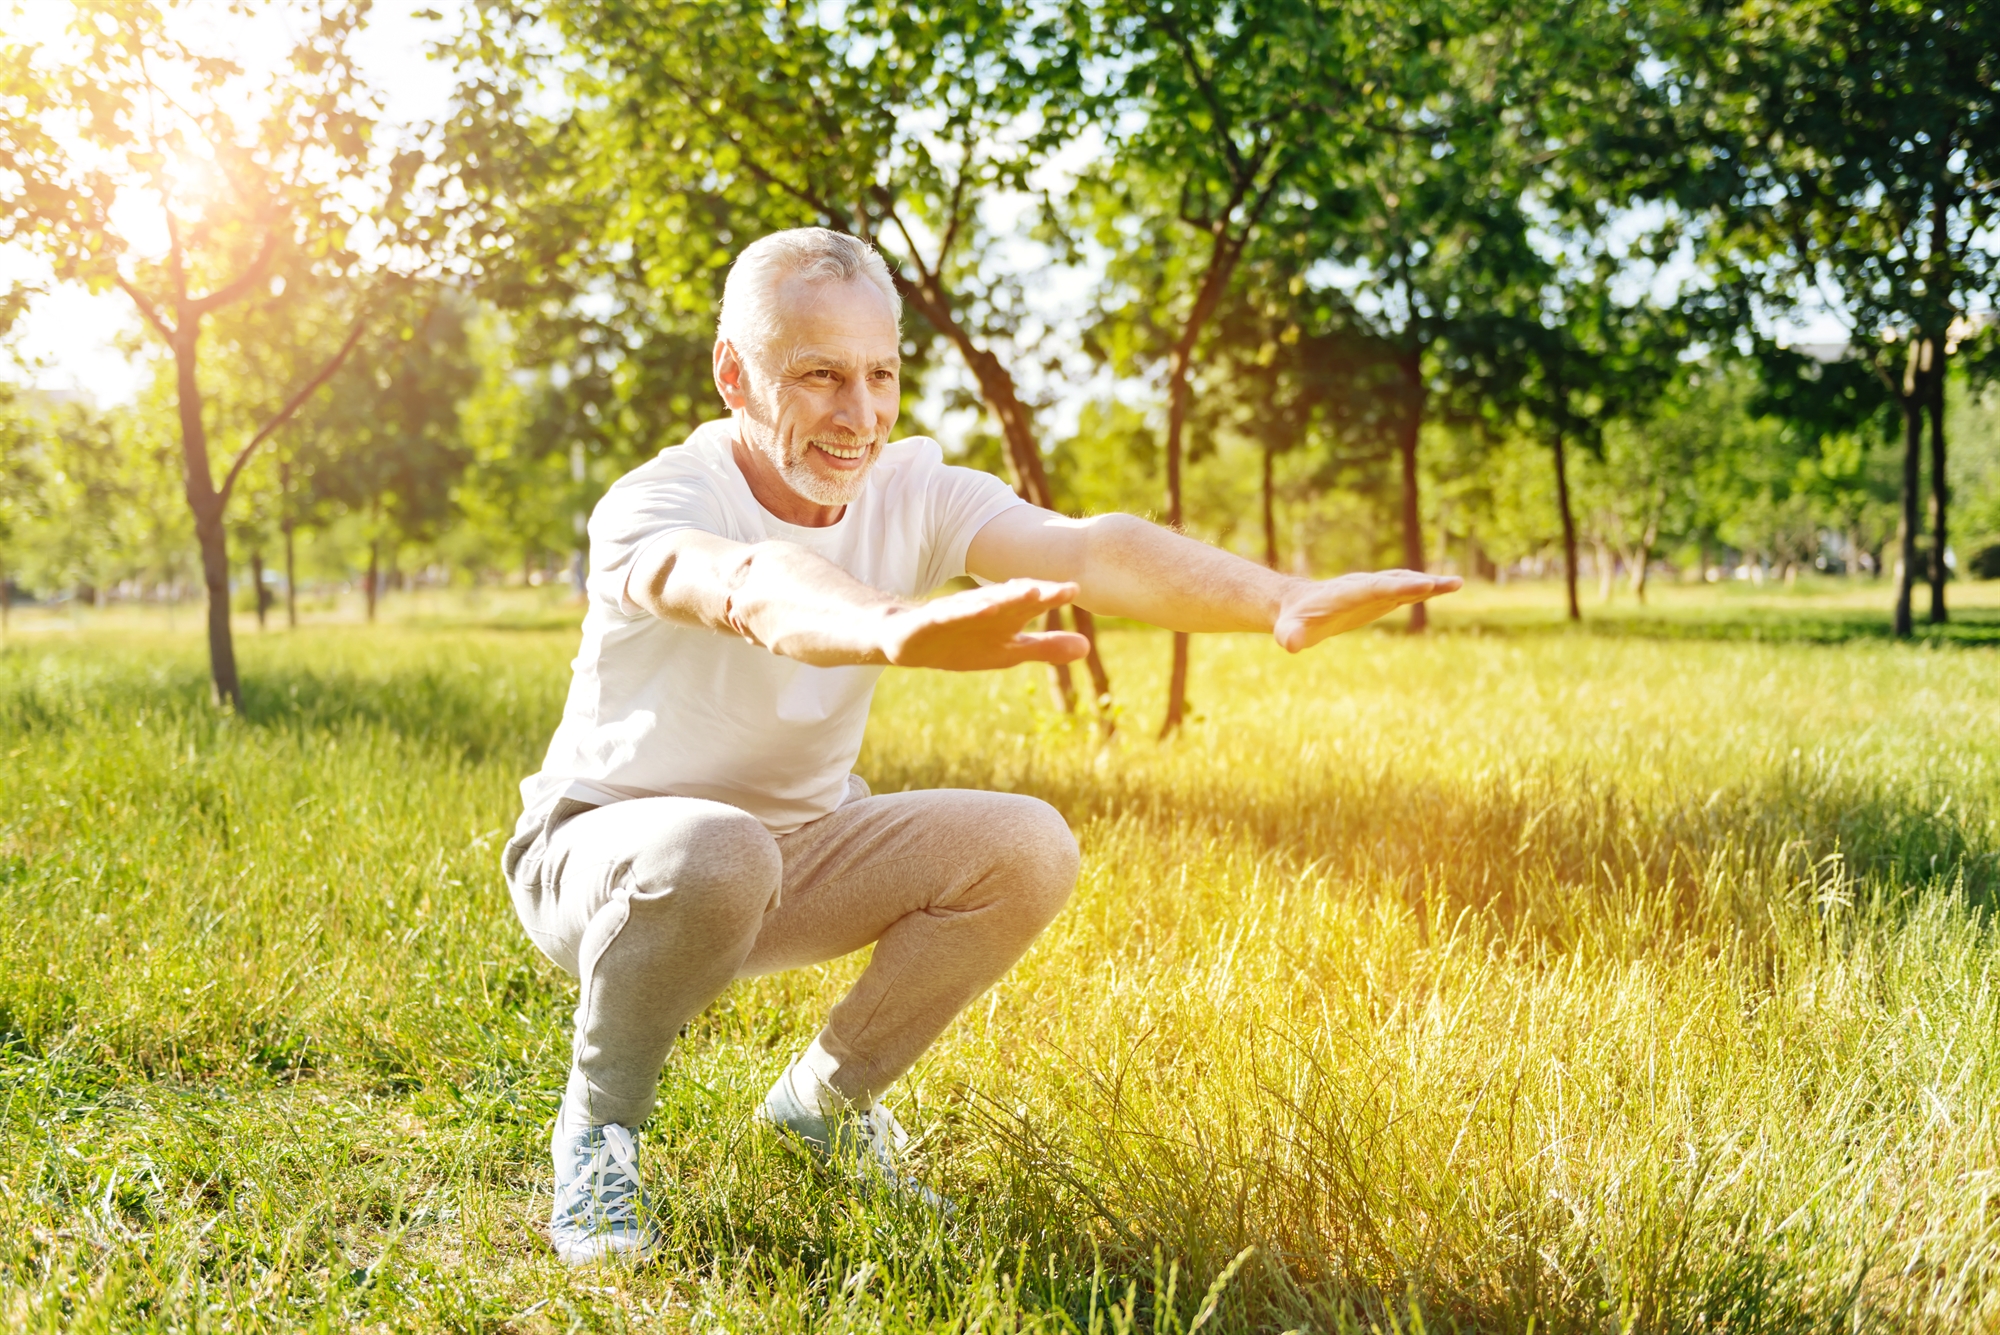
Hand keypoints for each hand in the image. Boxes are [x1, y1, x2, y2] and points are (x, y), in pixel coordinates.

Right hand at [879, 579, 1089, 670]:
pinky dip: (964, 611)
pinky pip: (949, 615)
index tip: (1075, 589)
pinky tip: (980, 609)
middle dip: (1036, 592)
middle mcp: (984, 606)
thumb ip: (1045, 648)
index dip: (1052, 596)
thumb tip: (1087, 647)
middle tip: (1061, 588)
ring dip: (1005, 596)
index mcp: (1005, 614)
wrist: (908, 640)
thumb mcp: (1008, 651)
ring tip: (1028, 592)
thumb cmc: (964, 642)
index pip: (1032, 603)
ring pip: (983, 602)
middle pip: (1012, 597)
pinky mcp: (932, 620)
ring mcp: (957, 612)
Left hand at [1272, 569, 1463, 651]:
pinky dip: (1425, 588)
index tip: (1422, 585)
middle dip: (1421, 583)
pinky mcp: (1380, 597)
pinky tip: (1444, 587)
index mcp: (1346, 594)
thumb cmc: (1293, 622)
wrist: (1297, 605)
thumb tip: (1290, 644)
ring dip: (1429, 583)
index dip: (1398, 587)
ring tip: (1456, 583)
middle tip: (1449, 583)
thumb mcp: (1289, 631)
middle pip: (1396, 582)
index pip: (1375, 588)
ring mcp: (1374, 590)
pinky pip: (1406, 590)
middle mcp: (1363, 587)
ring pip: (1405, 583)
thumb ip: (1291, 636)